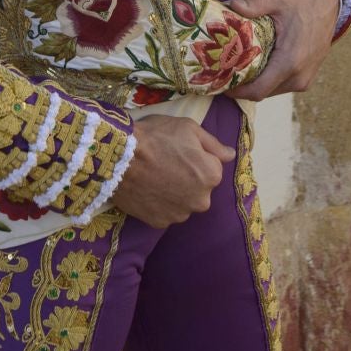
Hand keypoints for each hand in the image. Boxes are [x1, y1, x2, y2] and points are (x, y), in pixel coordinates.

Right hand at [111, 114, 233, 227]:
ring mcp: (180, 214)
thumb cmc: (156, 136)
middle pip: (198, 188)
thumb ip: (214, 144)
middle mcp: (201, 200)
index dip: (195, 157)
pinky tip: (147, 189)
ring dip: (174, 193)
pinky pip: (165, 212)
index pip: (211, 167)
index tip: (178, 150)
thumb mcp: (189, 128)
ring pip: (182, 202)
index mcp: (212, 175)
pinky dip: (159, 203)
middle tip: (165, 164)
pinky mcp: (159, 222)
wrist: (119, 157)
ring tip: (154, 177)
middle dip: (187, 178)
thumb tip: (231, 155)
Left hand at [227, 0, 339, 99]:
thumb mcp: (278, 0)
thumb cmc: (302, 5)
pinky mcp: (306, 79)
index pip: (258, 90)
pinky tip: (257, 67)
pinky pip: (281, 86)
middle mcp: (298, 77)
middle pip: (262, 92)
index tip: (221, 83)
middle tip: (225, 73)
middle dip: (242, 86)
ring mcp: (304, 80)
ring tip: (238, 69)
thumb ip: (255, 4)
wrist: (328, 8)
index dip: (237, 91)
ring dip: (255, 83)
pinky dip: (268, 81)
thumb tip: (232, 5)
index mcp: (290, 62)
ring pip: (272, 91)